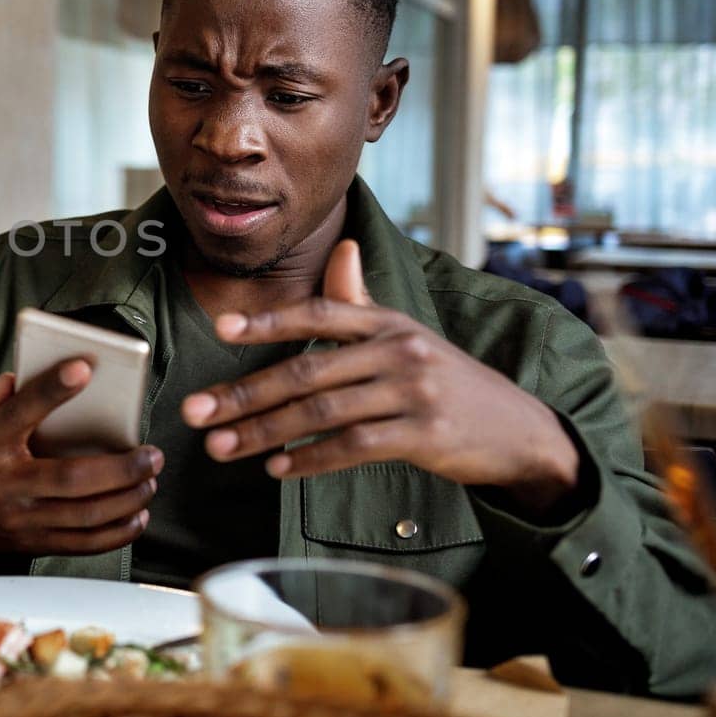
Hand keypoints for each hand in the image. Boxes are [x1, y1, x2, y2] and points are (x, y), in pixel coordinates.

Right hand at [0, 360, 163, 554]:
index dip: (52, 389)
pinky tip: (137, 515)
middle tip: (151, 455)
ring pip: (85, 515)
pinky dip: (117, 532)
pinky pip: (84, 544)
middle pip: (72, 478)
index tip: (84, 368)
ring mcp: (22, 519)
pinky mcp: (34, 544)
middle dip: (121, 468)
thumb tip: (16, 378)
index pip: (22, 412)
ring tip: (149, 482)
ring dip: (127, 500)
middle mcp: (7, 483)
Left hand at [182, 240, 579, 513]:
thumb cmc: (446, 381)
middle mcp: (398, 349)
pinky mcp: (425, 434)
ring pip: (321, 411)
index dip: (268, 321)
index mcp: (386, 321)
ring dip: (264, 433)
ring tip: (221, 448)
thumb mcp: (405, 335)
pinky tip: (276, 469)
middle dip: (244, 394)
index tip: (221, 330)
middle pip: (306, 370)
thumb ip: (361, 301)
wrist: (518, 430)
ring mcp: (414, 391)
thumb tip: (341, 248)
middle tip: (197, 411)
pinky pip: (354, 446)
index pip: (318, 313)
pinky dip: (310, 459)